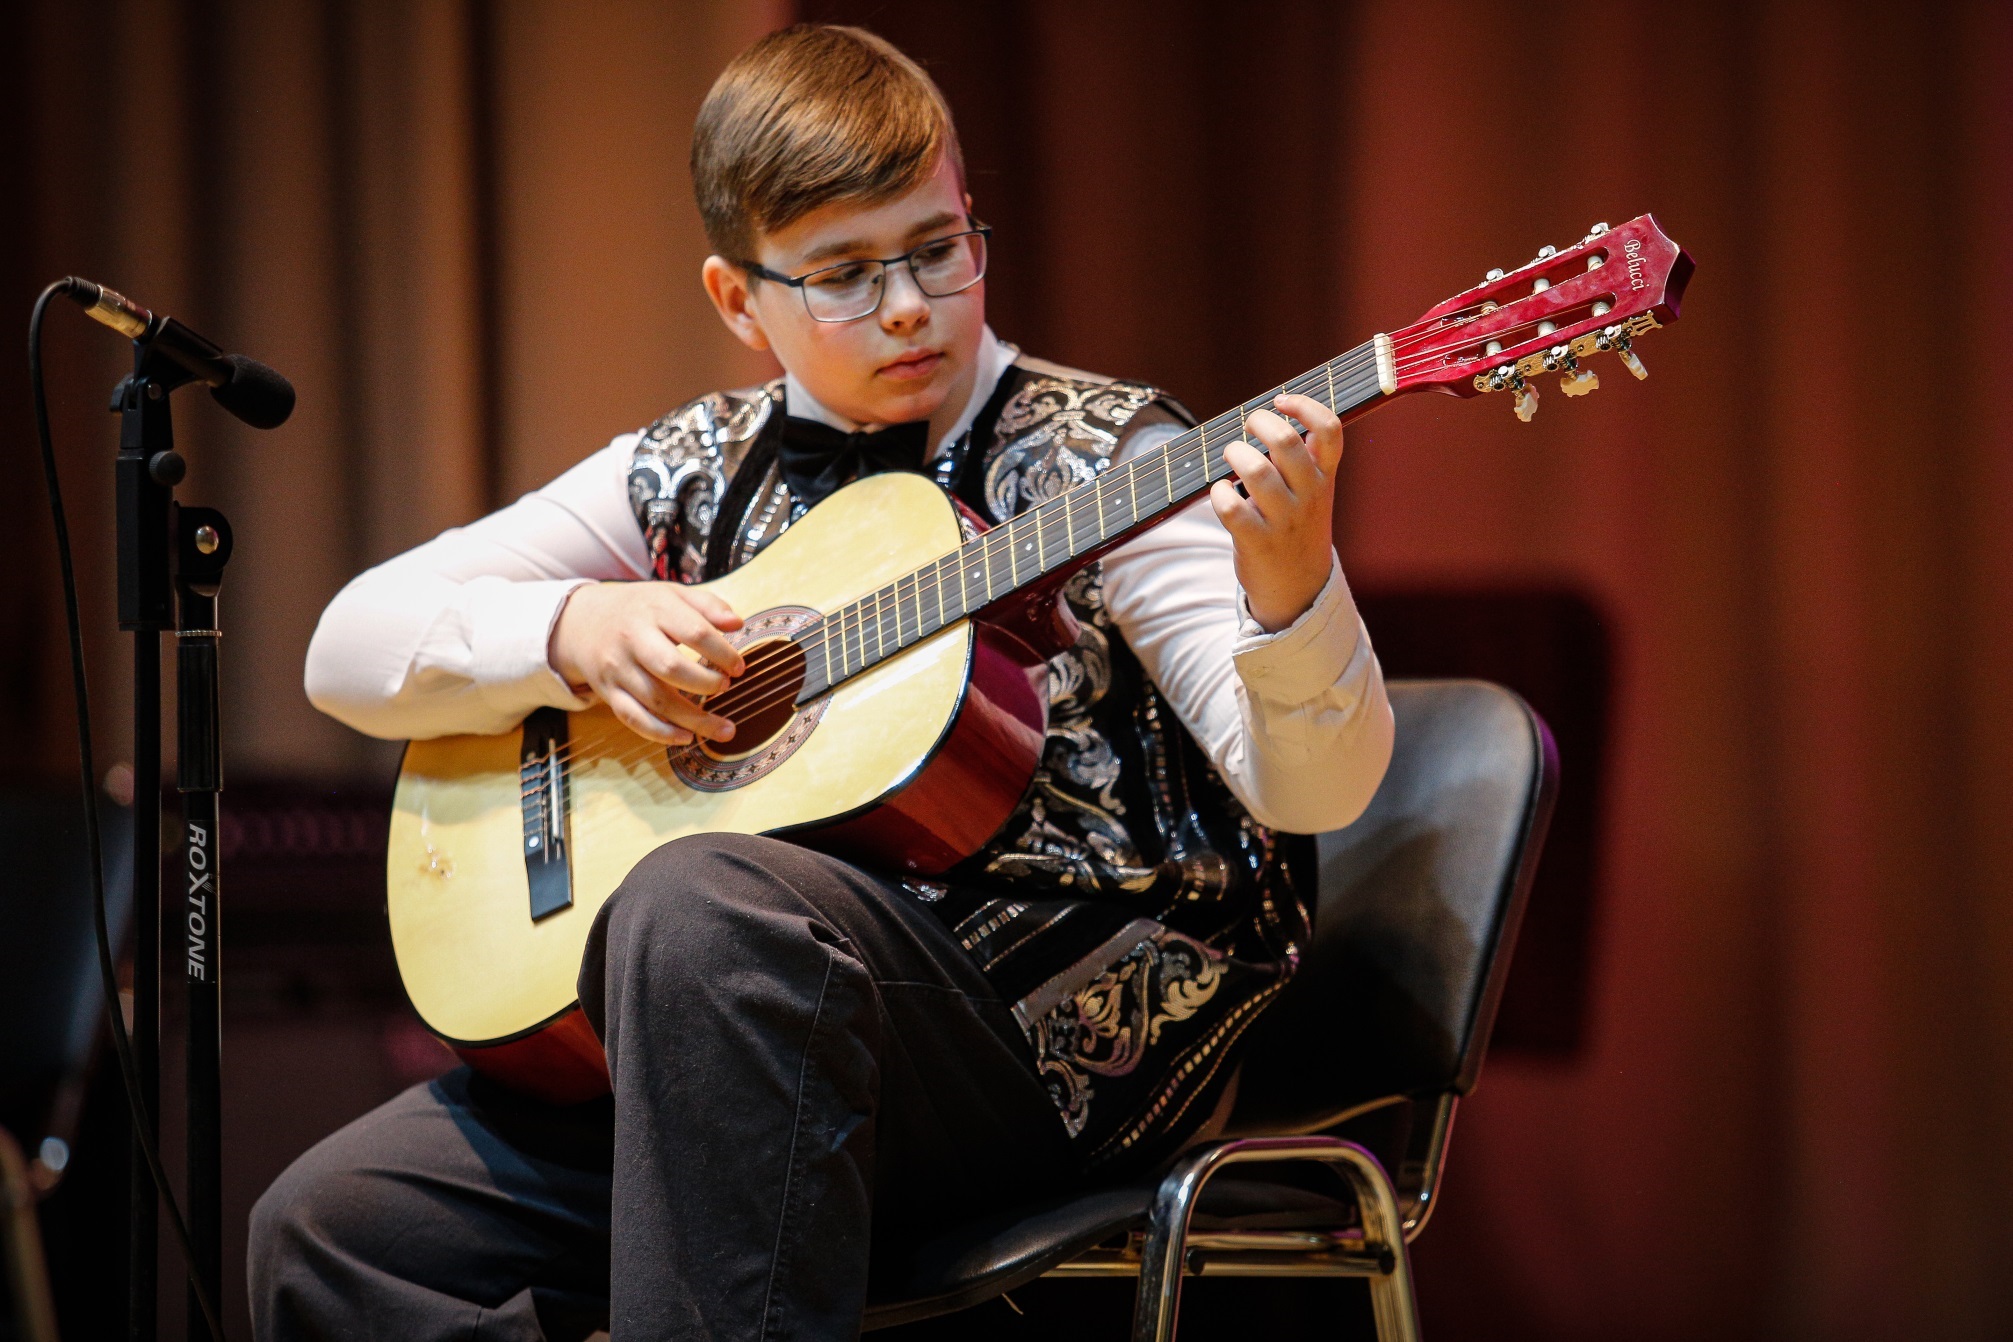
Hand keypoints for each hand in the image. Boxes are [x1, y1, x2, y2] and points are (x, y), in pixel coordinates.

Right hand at [549, 583, 745, 744]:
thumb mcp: (671, 594)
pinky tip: (686, 738)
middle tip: (725, 687)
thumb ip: (708, 605)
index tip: (739, 667)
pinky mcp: (608, 692)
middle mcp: (633, 640)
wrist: (581, 623)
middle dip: (706, 683)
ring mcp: (618, 669)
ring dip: (694, 719)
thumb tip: (737, 624)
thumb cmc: (639, 609)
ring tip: (725, 729)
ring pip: (656, 700)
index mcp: (654, 611)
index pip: (695, 632)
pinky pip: (633, 718)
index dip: (723, 653)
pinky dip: (661, 733)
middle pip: (671, 668)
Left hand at [1209, 392, 1342, 632]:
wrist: (1299, 589)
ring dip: (1234, 454)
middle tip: (1246, 429)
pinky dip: (1218, 493)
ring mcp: (1285, 520)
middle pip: (1285, 442)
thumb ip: (1305, 458)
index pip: (1329, 430)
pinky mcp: (1257, 542)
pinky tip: (1220, 492)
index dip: (1305, 405)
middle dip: (1258, 423)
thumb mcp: (1315, 492)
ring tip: (1231, 458)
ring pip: (1255, 470)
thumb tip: (1274, 413)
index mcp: (1325, 478)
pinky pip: (1231, 507)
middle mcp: (1310, 496)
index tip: (1281, 400)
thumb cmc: (1298, 528)